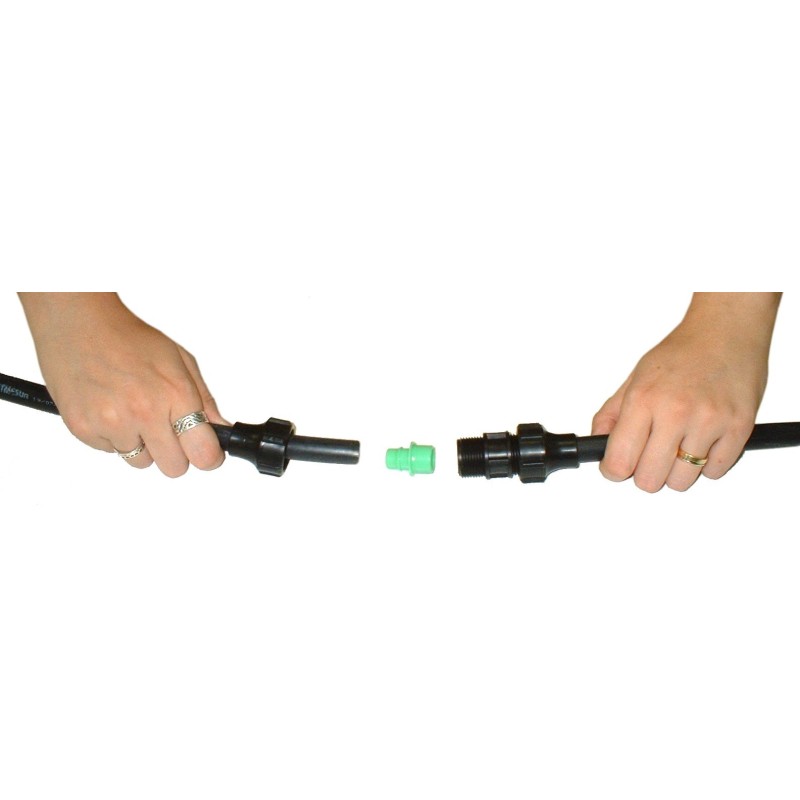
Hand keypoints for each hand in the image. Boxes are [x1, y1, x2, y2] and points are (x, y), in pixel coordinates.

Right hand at [19, 293, 227, 476]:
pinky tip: (110, 407)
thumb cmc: (128, 338)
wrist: (77, 323)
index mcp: (174, 394)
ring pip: (141, 462)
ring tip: (132, 411)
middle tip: (166, 429)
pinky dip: (112, 437)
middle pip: (174, 468)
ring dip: (142, 444)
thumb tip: (220, 429)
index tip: (207, 453)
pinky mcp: (83, 429)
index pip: (203, 453)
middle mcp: (144, 412)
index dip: (208, 456)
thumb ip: (204, 400)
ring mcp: (111, 423)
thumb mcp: (180, 360)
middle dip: (176, 453)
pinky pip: (110, 452)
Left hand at [592, 293, 780, 491]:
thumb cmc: (681, 353)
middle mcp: (676, 412)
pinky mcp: (739, 428)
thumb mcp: (634, 379)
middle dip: (645, 474)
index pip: (619, 462)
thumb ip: (612, 415)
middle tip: (650, 455)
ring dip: (677, 471)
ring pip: (682, 482)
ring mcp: (710, 422)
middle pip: (650, 480)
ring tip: (679, 444)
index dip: (613, 471)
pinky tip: (703, 440)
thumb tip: (597, 444)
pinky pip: (716, 473)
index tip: (616, 467)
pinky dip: (707, 464)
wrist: (726, 330)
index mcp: (644, 400)